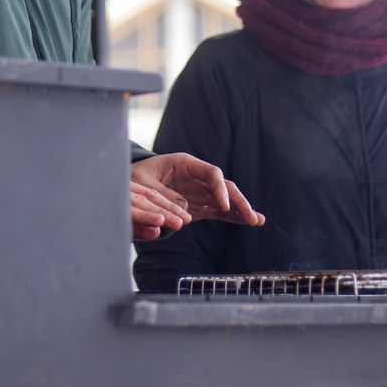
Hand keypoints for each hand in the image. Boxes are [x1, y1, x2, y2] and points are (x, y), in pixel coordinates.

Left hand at [129, 152, 264, 240]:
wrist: (130, 181)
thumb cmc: (135, 177)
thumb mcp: (143, 184)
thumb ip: (162, 196)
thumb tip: (185, 211)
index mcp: (185, 164)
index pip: (211, 173)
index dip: (219, 188)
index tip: (223, 205)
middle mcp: (197, 176)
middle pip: (223, 186)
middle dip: (237, 201)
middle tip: (249, 216)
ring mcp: (200, 191)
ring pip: (226, 199)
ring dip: (240, 209)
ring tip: (257, 220)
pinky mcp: (199, 205)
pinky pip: (220, 211)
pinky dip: (233, 217)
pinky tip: (251, 222)